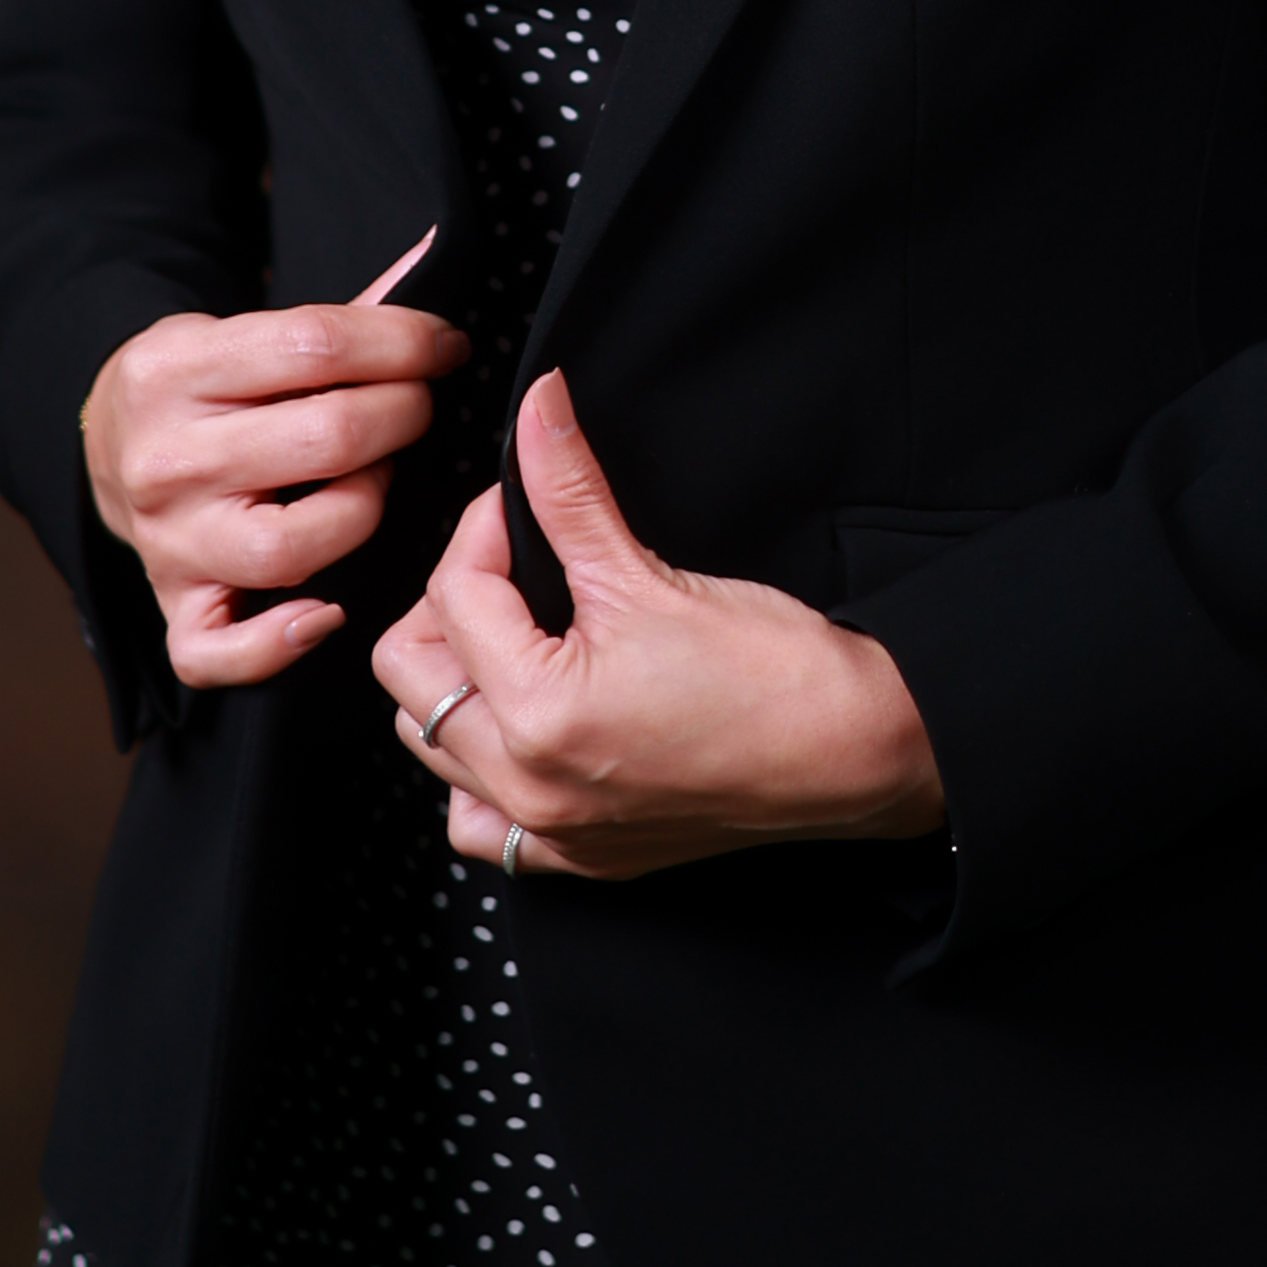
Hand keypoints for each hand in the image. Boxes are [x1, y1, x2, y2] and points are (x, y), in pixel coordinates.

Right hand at [81, 236, 468, 687]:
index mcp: (175, 367)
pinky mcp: (172, 605)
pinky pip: (217, 653)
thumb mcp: (245, 330)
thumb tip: (438, 252)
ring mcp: (167, 541)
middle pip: (326, 439)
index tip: (444, 346)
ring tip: (375, 476)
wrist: (108, 443)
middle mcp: (165, 458)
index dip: (405, 342)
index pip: (318, 346)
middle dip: (402, 414)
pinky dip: (276, 645)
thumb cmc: (207, 385)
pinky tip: (328, 609)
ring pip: (292, 547)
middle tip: (417, 406)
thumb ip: (344, 310)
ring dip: (364, 507)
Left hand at [372, 368, 945, 877]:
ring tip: (513, 637)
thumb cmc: (775, 674)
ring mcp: (553, 831)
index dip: (484, 527)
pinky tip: (522, 727)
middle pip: (410, 674)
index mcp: (540, 714)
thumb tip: (537, 411)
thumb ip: (572, 489)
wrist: (855, 749)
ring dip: (455, 683)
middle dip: (450, 602)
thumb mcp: (653, 571)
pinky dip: (480, 771)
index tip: (524, 502)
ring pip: (433, 748)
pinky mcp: (582, 856)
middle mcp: (530, 786)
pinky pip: (480, 822)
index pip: (454, 595)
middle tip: (510, 565)